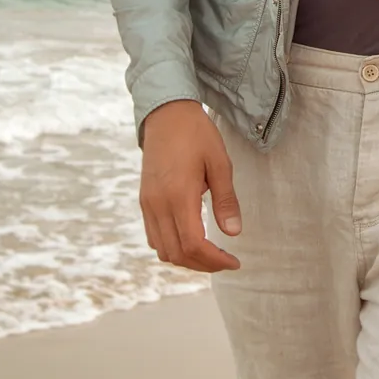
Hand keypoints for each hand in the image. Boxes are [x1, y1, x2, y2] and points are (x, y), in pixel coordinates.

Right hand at [139, 100, 242, 271]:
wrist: (166, 113)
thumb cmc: (196, 134)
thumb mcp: (219, 163)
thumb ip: (226, 200)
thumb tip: (234, 233)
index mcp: (178, 195)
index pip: (193, 244)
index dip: (214, 261)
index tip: (234, 263)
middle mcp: (158, 205)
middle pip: (177, 254)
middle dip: (203, 265)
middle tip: (226, 262)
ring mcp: (148, 204)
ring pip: (163, 250)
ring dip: (187, 259)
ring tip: (211, 254)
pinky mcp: (144, 201)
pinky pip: (154, 236)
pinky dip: (173, 246)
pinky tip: (192, 239)